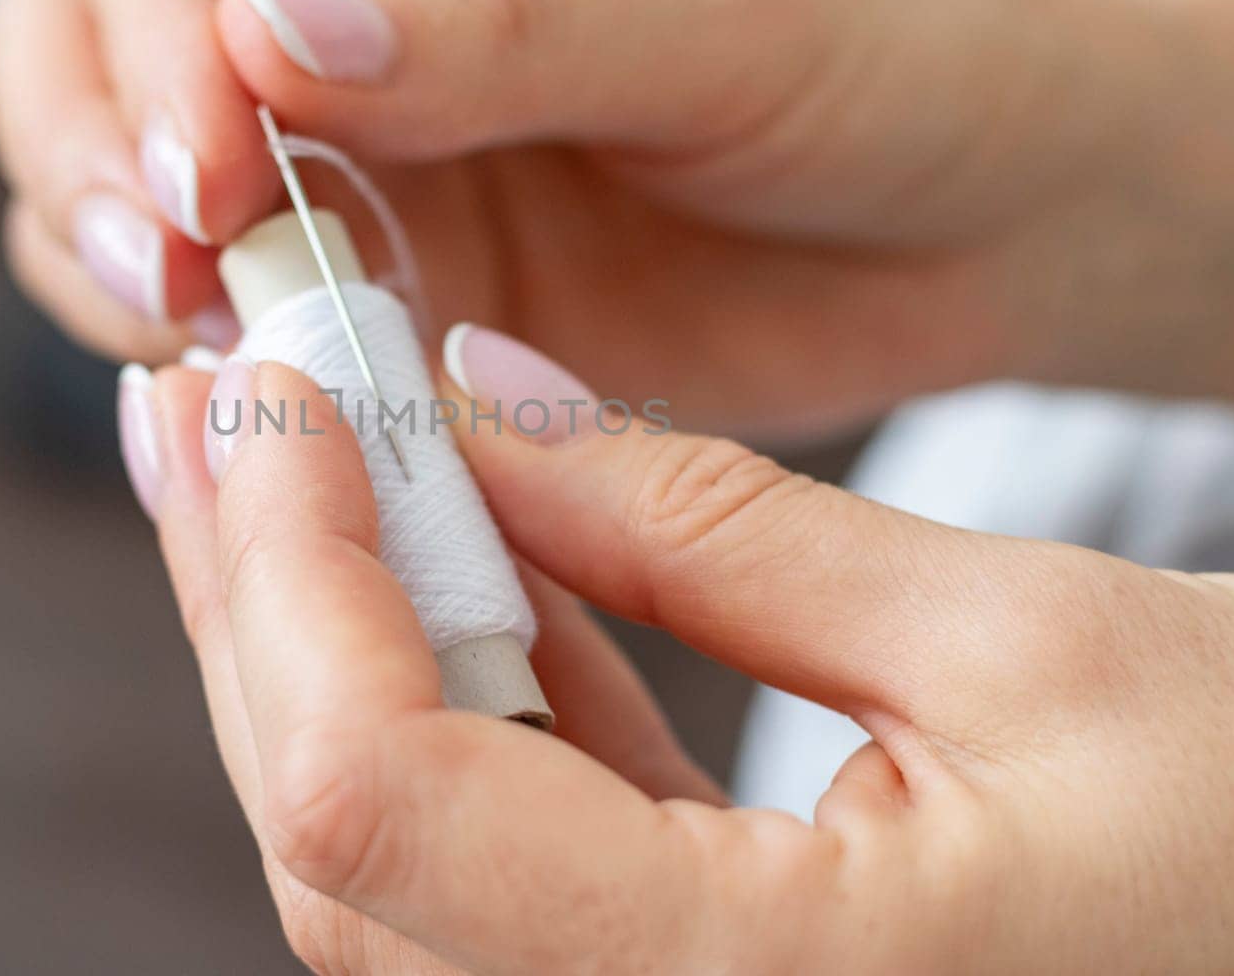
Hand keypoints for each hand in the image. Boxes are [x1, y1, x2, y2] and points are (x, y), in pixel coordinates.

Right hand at [0, 0, 1233, 439]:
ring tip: (216, 345)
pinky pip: (254, 337)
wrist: (983, 218)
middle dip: (94, 158)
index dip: (157, 40)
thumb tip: (266, 41)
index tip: (211, 170)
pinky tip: (276, 407)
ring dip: (128, 275)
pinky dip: (230, 378)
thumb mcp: (716, 10)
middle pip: (95, 44)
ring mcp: (366, 169)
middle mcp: (358, 19)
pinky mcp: (402, 303)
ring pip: (140, 201)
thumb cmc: (892, 51)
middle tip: (169, 271)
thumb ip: (492, 31)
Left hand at [118, 333, 1233, 973]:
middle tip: (219, 399)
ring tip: (287, 449)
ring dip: (326, 629)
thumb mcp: (1014, 639)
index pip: (372, 794)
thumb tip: (479, 406)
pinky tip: (436, 545)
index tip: (271, 388)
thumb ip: (707, 526)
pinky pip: (495, 843)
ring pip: (385, 844)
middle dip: (261, 587)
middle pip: (336, 829)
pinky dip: (450, 684)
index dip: (289, 568)